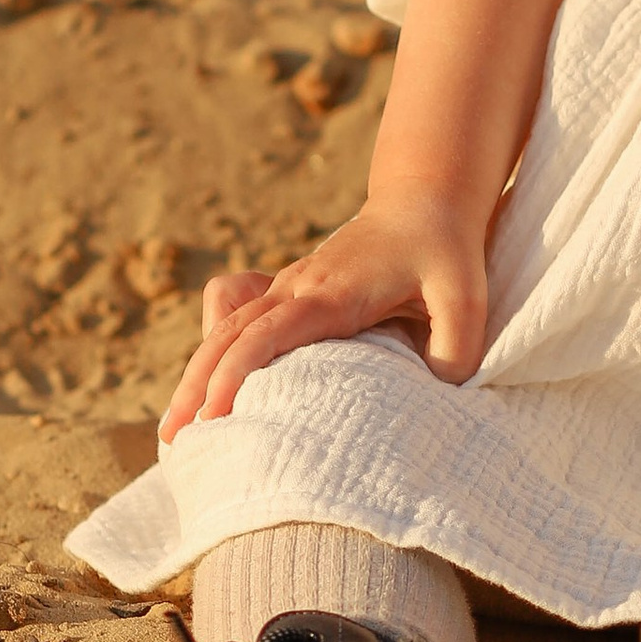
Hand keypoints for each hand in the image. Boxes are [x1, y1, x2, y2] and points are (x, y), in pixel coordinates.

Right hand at [158, 188, 490, 434]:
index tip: (215, 414)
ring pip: (223, 327)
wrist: (422, 202)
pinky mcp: (288, 292)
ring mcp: (287, 287)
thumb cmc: (444, 251)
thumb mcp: (467, 297)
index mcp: (333, 293)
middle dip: (196, 385)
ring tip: (174, 430)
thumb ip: (454, 348)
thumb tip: (432, 392)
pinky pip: (235, 318)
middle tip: (173, 439)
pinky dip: (211, 350)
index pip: (269, 332)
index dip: (237, 373)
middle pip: (229, 334)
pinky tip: (206, 387)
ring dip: (194, 374)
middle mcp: (298, 288)